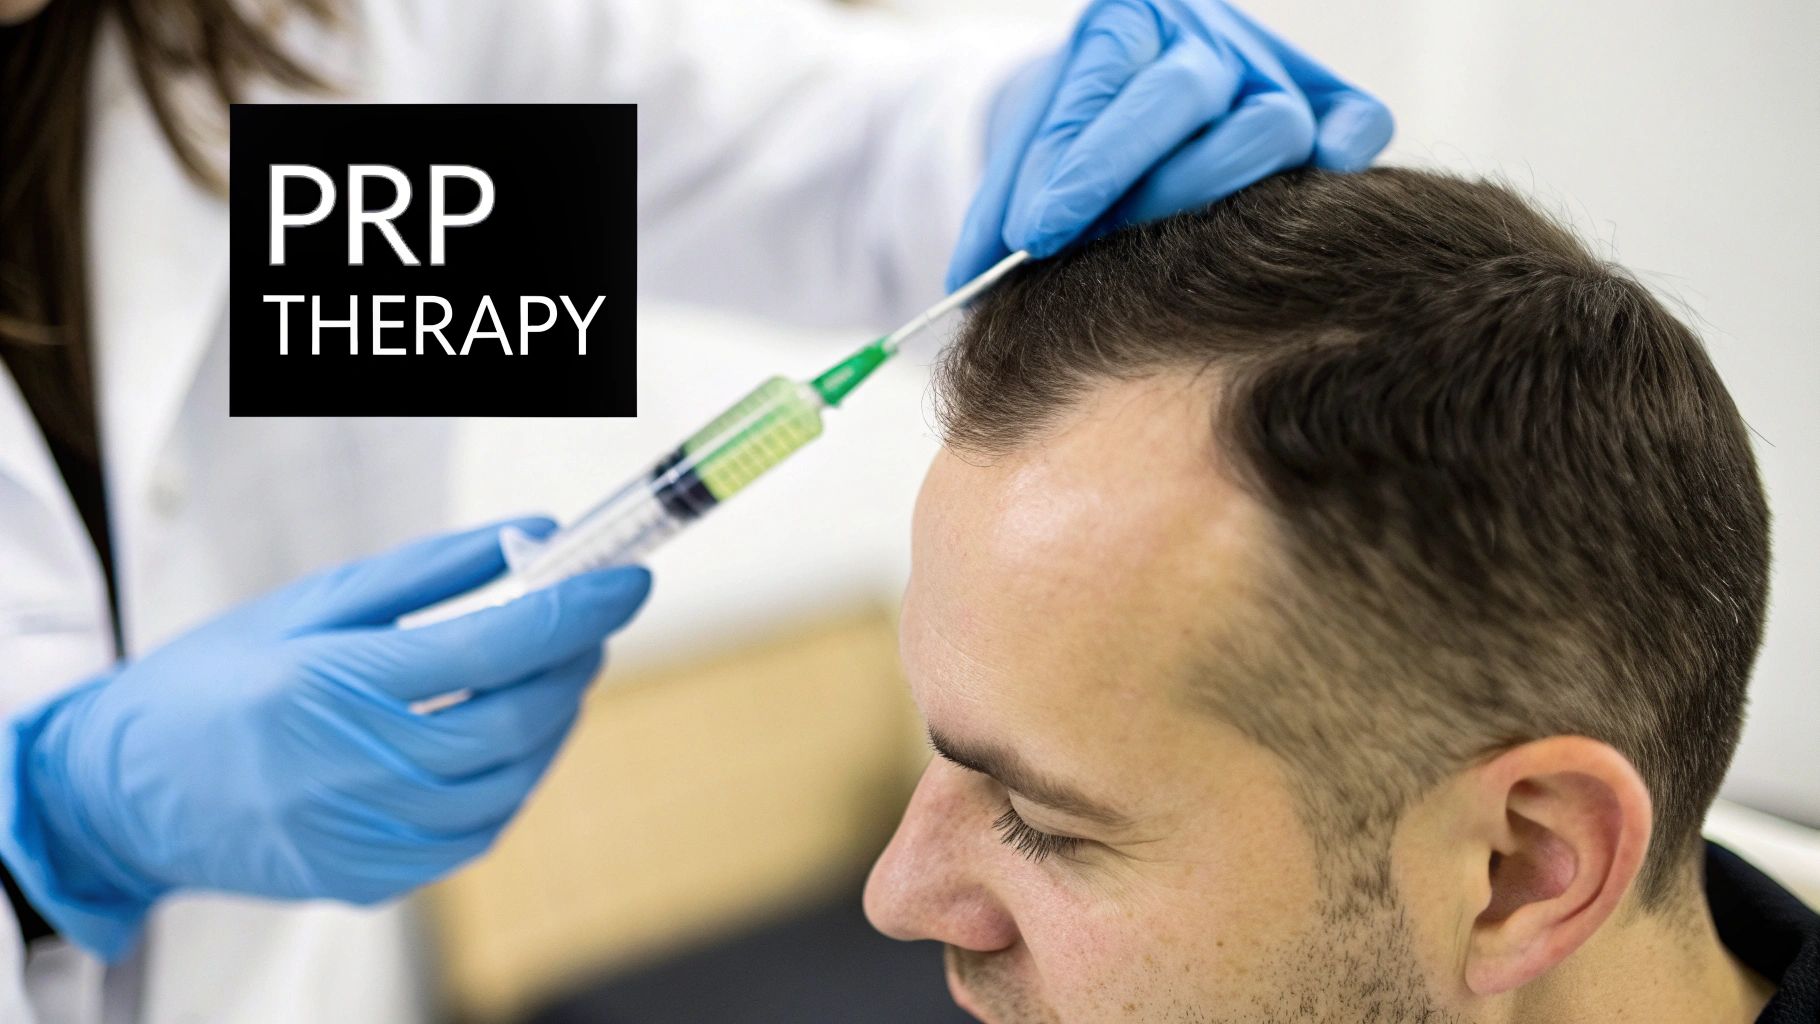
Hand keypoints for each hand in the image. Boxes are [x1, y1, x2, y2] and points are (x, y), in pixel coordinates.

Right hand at [0, 520, 649, 958]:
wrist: (127, 793)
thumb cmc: (217, 680)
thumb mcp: (313, 602)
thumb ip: (433, 569)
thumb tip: (538, 534)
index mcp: (331, 685)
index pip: (495, 645)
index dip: (578, 609)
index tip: (629, 576)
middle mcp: (350, 769)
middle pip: (516, 719)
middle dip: (576, 662)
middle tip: (594, 619)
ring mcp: (362, 836)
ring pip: (510, 781)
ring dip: (555, 720)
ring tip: (556, 671)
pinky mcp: (369, 879)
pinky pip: (477, 832)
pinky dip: (514, 778)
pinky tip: (511, 737)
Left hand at [949, 0, 1393, 287]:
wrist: (1128, 125)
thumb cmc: (1072, 154)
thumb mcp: (1023, 161)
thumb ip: (998, 211)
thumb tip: (965, 284)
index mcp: (1123, 22)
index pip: (1099, 81)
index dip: (1070, 162)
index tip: (1035, 232)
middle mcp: (1202, 37)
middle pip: (1179, 97)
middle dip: (1125, 180)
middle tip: (1081, 246)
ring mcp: (1270, 70)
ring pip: (1265, 124)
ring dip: (1208, 194)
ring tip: (1159, 255)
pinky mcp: (1329, 107)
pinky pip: (1356, 118)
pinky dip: (1344, 151)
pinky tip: (1315, 190)